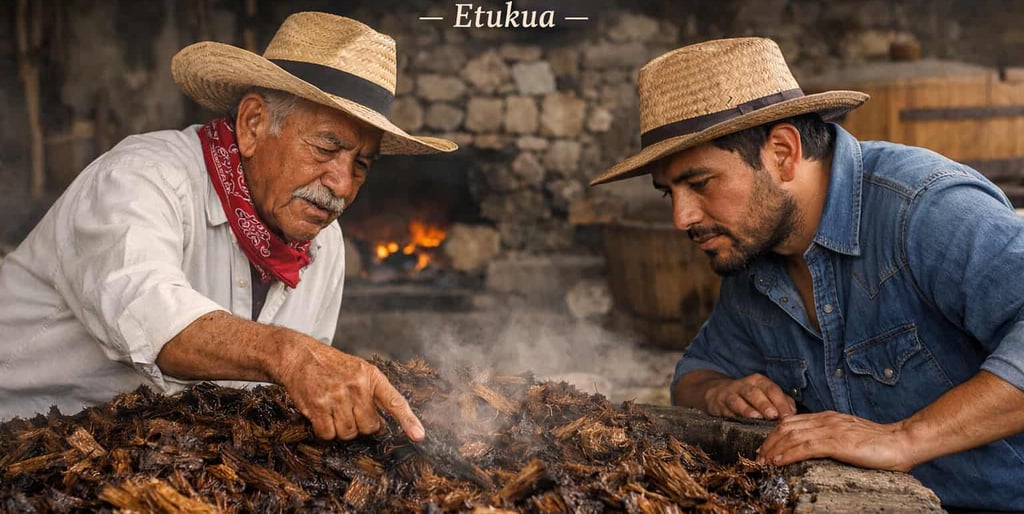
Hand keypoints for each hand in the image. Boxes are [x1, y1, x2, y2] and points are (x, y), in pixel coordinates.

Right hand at [273, 337, 424, 441]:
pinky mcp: (318, 406)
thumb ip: (374, 392)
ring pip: (348, 433)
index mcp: (371, 376)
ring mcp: (337, 396)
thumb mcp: (360, 370)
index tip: (419, 436)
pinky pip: (328, 434)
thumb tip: (385, 423)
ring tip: (334, 411)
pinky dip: (325, 431)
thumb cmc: (333, 366)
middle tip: (350, 411)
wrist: (301, 355)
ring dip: (342, 429)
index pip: (395, 401)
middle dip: (361, 425)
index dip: (408, 420)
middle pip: (369, 427)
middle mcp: (357, 386)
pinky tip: (322, 416)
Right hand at [704, 373, 796, 419]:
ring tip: (757, 418)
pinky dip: (733, 415)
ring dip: (748, 409)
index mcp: (760, 382)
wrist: (718, 393)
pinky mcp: (719, 403)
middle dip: (765, 404)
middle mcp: (745, 385)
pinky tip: (739, 421)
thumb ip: (781, 402)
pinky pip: (726, 409)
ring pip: (739, 400)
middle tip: (774, 416)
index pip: (773, 390)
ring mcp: (731, 393)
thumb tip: (793, 413)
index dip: (781, 402)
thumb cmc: (750, 397)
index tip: (789, 416)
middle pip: (756, 393)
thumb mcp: (765, 395)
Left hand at [757, 411, 912, 470]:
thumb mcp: (848, 436)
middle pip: (786, 427)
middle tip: (758, 457)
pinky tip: (778, 462)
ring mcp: (830, 430)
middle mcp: (825, 420)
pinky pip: (805, 447)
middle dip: (768, 442)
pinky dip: (787, 454)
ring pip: (791, 436)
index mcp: (828, 418)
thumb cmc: (879, 443)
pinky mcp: (837, 442)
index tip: (766, 448)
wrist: (902, 442)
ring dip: (773, 449)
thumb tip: (815, 448)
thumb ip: (831, 437)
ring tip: (763, 461)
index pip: (792, 422)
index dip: (775, 435)